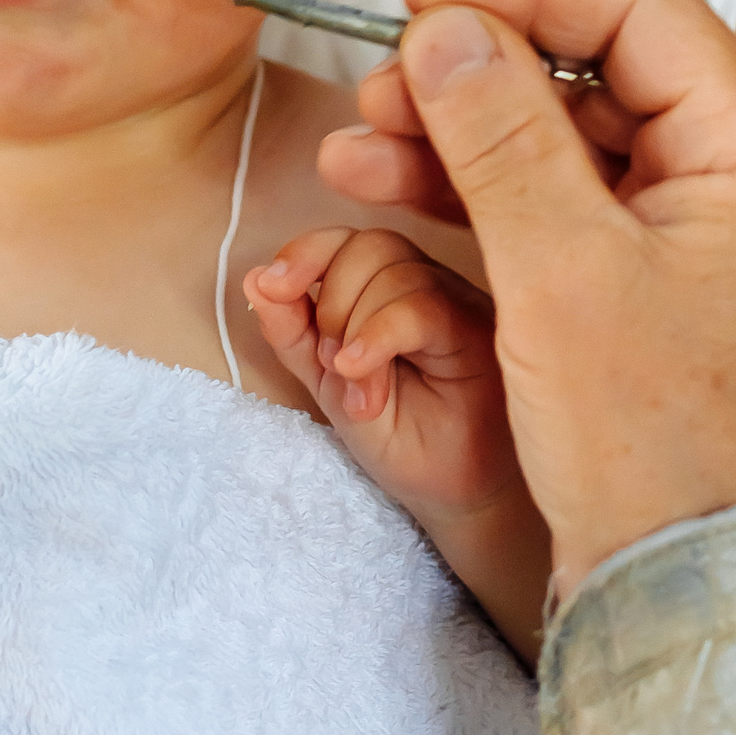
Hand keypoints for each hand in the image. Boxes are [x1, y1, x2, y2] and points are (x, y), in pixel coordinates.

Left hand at [249, 227, 550, 656]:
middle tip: (330, 365)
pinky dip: (378, 336)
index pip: (345, 240)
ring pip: (394, 271)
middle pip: (368, 245)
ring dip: (353, 327)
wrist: (454, 494)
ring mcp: (456, 304)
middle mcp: (425, 285)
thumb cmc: (402, 437)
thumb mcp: (328, 384)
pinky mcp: (480, 332)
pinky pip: (422, 308)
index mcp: (386, 290)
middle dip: (330, 299)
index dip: (304, 251)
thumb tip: (254, 278)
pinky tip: (360, 375)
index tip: (271, 284)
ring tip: (357, 389)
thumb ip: (292, 333)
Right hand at [317, 0, 735, 600]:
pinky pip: (559, 203)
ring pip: (564, 137)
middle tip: (376, 90)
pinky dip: (479, 192)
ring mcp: (694, 232)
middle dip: (476, 68)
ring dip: (460, 131)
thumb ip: (500, 134)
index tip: (422, 0)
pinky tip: (390, 189)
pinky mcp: (648, 283)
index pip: (637, 9)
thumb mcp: (560, 271)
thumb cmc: (654, 441)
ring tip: (357, 148)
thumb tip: (446, 26)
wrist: (687, 593)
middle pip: (595, 68)